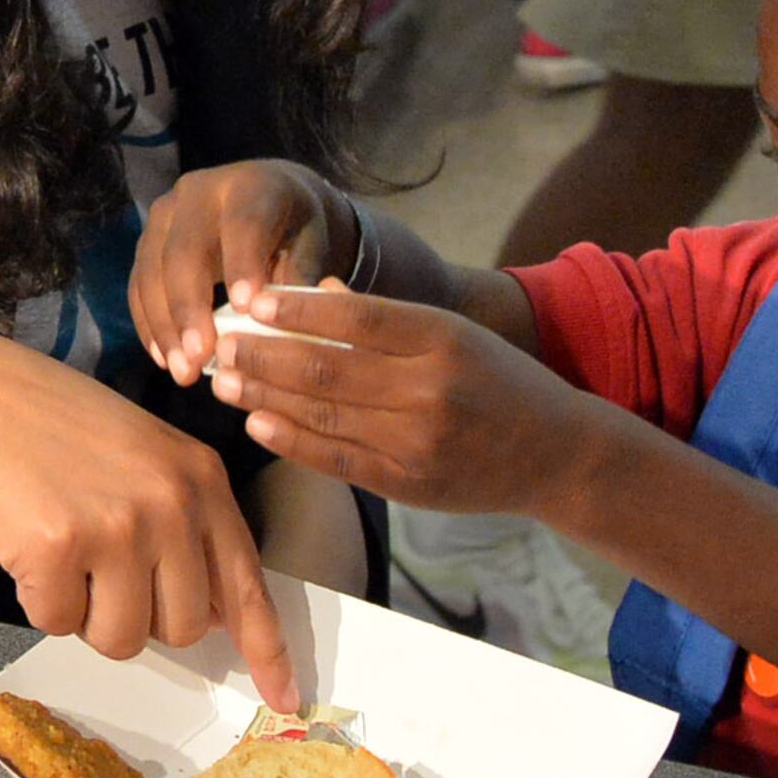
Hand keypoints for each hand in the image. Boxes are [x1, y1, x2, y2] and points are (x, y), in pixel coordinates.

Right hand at [0, 331, 300, 706]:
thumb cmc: (43, 421)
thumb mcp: (140, 454)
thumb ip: (184, 521)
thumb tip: (214, 614)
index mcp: (200, 477)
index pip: (247, 584)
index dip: (266, 650)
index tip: (284, 696)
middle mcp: (171, 503)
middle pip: (183, 628)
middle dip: (137, 615)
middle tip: (95, 564)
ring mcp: (117, 527)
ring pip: (122, 639)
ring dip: (85, 613)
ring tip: (59, 546)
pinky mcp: (58, 550)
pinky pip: (57, 625)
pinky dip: (35, 599)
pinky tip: (23, 541)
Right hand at [130, 161, 352, 388]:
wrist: (268, 200)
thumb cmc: (297, 229)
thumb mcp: (313, 244)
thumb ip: (302, 279)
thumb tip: (289, 330)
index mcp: (250, 186)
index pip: (242, 224)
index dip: (241, 264)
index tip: (246, 309)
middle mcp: (198, 192)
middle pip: (184, 250)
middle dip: (189, 308)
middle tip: (200, 357)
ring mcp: (164, 215)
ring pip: (152, 269)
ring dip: (164, 325)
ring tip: (183, 371)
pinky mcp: (146, 242)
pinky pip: (138, 285)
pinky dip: (149, 324)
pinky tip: (165, 359)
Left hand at [206, 282, 597, 519]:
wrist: (556, 453)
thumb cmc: (498, 381)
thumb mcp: (454, 334)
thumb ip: (388, 320)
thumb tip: (316, 293)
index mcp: (442, 338)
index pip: (356, 315)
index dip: (298, 307)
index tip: (252, 299)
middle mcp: (429, 389)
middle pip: (328, 366)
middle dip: (264, 354)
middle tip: (221, 343)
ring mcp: (418, 441)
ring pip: (324, 413)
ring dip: (265, 396)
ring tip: (225, 380)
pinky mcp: (410, 484)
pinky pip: (339, 459)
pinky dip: (293, 441)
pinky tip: (259, 423)